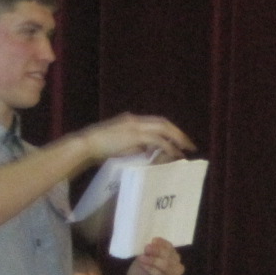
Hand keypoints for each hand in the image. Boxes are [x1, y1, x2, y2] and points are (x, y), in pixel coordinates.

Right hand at [79, 113, 193, 164]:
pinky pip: (158, 140)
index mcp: (131, 120)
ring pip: (164, 129)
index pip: (156, 121)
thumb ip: (134, 145)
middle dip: (179, 133)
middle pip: (164, 122)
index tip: (180, 140)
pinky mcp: (135, 136)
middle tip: (190, 145)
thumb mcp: (120, 143)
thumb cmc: (98, 147)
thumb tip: (148, 151)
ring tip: (186, 150)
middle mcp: (135, 120)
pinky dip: (169, 147)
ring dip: (177, 139)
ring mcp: (135, 126)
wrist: (85, 145)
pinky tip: (175, 154)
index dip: (170, 130)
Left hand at [119, 238, 183, 274]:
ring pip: (169, 265)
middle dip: (159, 251)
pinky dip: (152, 269)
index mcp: (171, 260)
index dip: (164, 244)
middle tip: (146, 248)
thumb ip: (149, 253)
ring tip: (142, 258)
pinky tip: (144, 265)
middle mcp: (176, 268)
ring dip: (154, 260)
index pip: (172, 249)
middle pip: (173, 256)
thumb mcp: (143, 259)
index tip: (153, 240)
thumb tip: (152, 244)